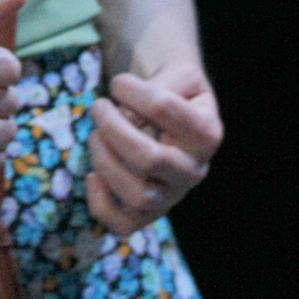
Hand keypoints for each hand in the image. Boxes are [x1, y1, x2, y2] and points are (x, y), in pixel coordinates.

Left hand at [86, 63, 222, 236]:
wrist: (174, 117)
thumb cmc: (173, 92)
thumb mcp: (178, 73)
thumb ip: (161, 84)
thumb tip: (127, 117)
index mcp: (207, 133)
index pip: (165, 108)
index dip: (132, 90)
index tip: (117, 83)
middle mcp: (194, 171)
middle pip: (151, 159)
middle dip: (113, 129)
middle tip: (98, 107)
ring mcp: (172, 197)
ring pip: (138, 196)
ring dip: (105, 161)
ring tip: (95, 136)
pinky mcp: (148, 215)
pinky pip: (123, 225)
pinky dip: (100, 203)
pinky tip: (92, 175)